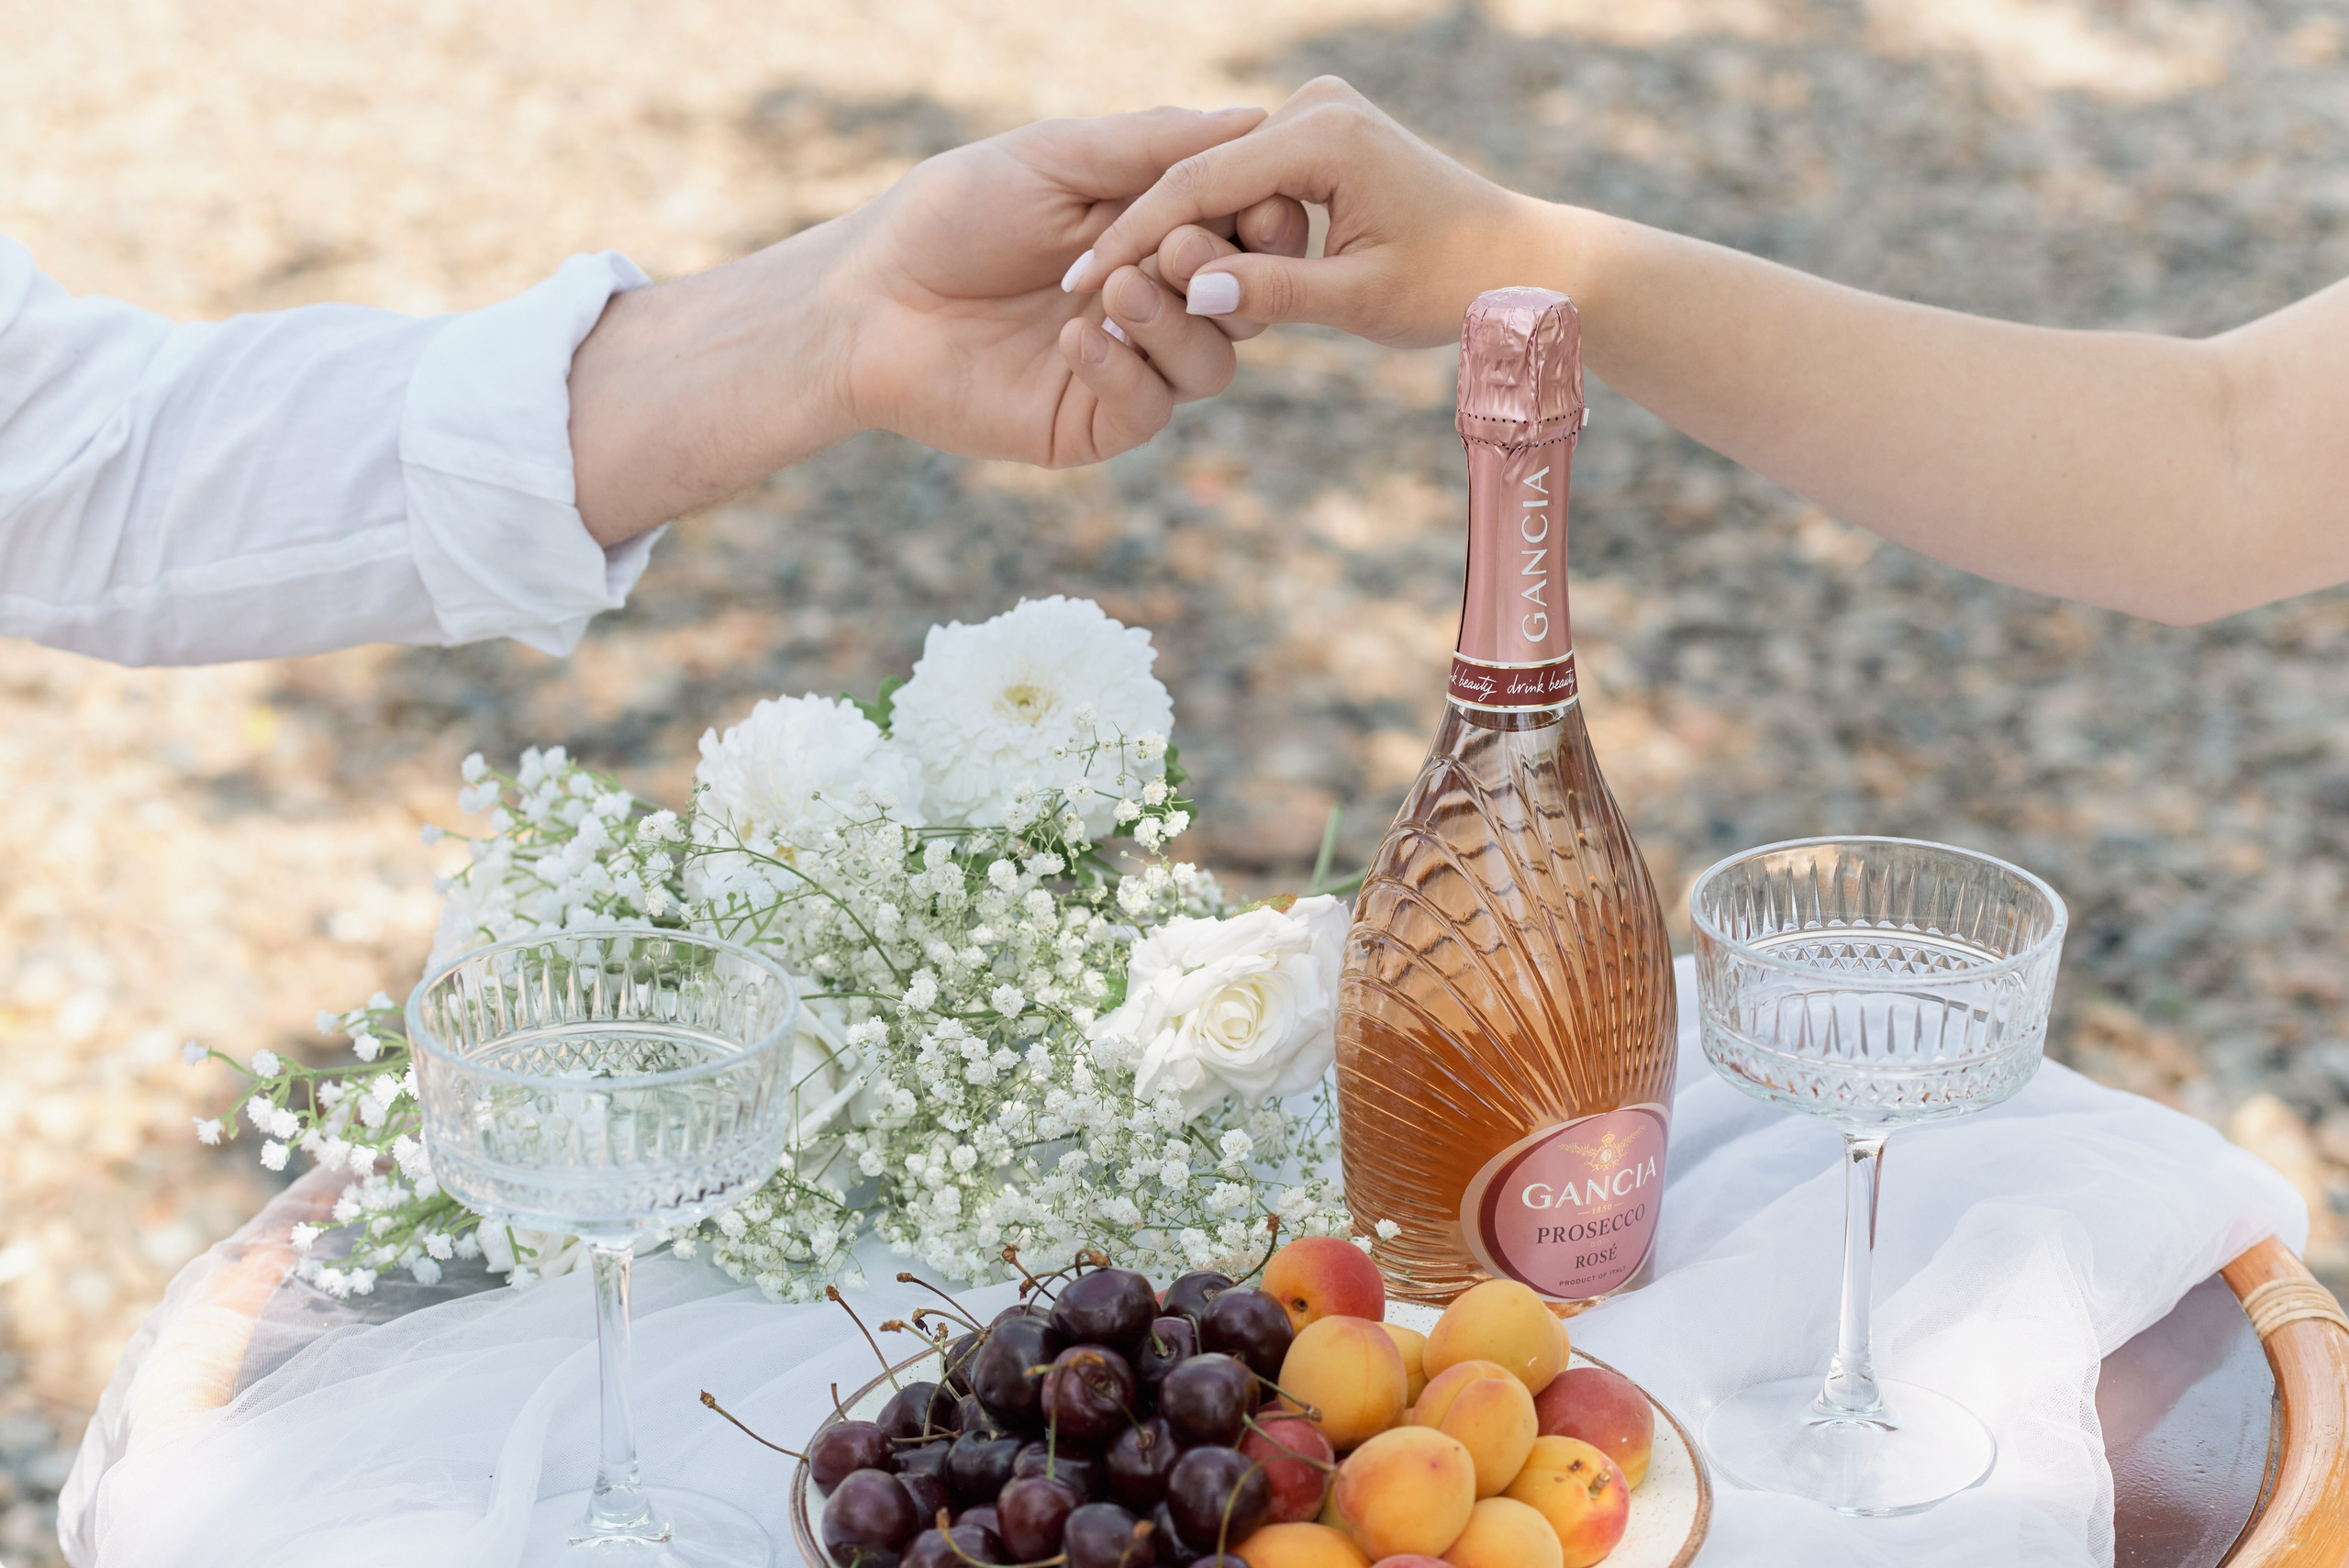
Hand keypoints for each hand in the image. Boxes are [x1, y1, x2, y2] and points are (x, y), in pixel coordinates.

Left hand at [571, 106, 1293, 543]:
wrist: (869, 300)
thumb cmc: (953, 215)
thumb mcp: (1056, 158)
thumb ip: (1154, 145)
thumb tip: (1255, 117)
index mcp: (1155, 233)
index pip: (1247, 233)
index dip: (1262, 220)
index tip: (1253, 199)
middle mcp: (1154, 303)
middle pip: (1248, 302)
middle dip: (1225, 273)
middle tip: (1177, 250)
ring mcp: (1130, 368)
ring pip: (1212, 362)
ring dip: (1174, 322)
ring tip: (1112, 290)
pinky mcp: (1093, 422)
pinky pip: (1150, 407)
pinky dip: (1125, 369)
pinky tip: (1075, 340)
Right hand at [1066, 77, 1537, 348]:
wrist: (1523, 256)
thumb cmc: (1455, 283)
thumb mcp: (1362, 299)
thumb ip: (1276, 292)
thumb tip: (1196, 294)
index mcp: (1323, 135)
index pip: (1198, 187)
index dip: (1133, 242)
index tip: (1079, 287)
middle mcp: (1316, 107)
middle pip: (1196, 173)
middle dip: (1136, 233)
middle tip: (1072, 290)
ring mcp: (1318, 115)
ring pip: (1215, 178)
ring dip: (1167, 230)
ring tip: (1100, 285)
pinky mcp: (1320, 135)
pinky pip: (1243, 180)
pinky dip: (1206, 224)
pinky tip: (1157, 267)